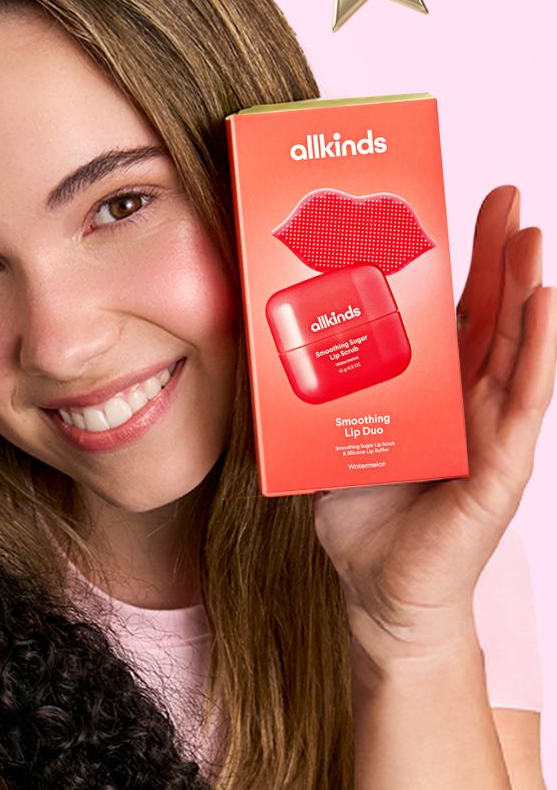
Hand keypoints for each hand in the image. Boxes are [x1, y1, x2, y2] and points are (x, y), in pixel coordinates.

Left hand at [315, 186, 556, 665]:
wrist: (376, 593)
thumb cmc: (362, 518)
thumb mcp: (331, 436)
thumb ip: (313, 391)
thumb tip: (260, 339)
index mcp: (434, 389)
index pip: (456, 312)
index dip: (464, 260)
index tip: (465, 205)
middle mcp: (469, 401)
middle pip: (494, 314)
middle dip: (502, 253)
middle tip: (508, 196)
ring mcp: (492, 430)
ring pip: (518, 346)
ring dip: (528, 288)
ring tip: (533, 236)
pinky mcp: (501, 464)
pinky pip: (525, 398)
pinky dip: (539, 350)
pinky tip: (546, 307)